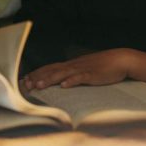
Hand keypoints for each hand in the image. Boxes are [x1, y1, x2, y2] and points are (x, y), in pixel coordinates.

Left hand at [22, 48, 140, 89]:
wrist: (121, 59)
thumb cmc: (103, 66)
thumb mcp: (85, 69)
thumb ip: (73, 74)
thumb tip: (62, 82)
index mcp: (71, 65)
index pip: (50, 68)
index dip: (37, 73)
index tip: (25, 80)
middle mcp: (74, 65)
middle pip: (52, 70)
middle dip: (38, 77)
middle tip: (25, 84)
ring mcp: (83, 69)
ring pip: (63, 74)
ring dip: (49, 79)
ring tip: (38, 85)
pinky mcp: (93, 75)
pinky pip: (80, 78)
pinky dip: (71, 81)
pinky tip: (64, 86)